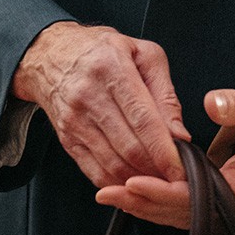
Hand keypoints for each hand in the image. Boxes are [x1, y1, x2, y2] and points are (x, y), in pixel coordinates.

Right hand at [11, 21, 188, 188]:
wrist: (52, 55)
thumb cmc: (102, 51)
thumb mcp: (143, 54)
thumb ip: (165, 94)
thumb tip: (180, 135)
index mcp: (112, 69)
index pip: (143, 120)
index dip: (165, 150)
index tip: (182, 168)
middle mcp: (89, 96)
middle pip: (129, 147)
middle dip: (157, 169)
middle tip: (177, 178)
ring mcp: (74, 120)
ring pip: (113, 164)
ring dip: (139, 179)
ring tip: (160, 180)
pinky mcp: (66, 138)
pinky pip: (94, 171)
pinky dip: (117, 183)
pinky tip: (133, 181)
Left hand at [93, 80, 234, 228]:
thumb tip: (214, 104)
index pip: (205, 195)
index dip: (168, 191)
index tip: (136, 181)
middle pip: (190, 211)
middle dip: (147, 203)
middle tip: (110, 192)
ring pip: (187, 211)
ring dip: (148, 204)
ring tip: (112, 194)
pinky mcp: (226, 187)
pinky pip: (190, 202)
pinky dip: (160, 198)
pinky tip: (136, 190)